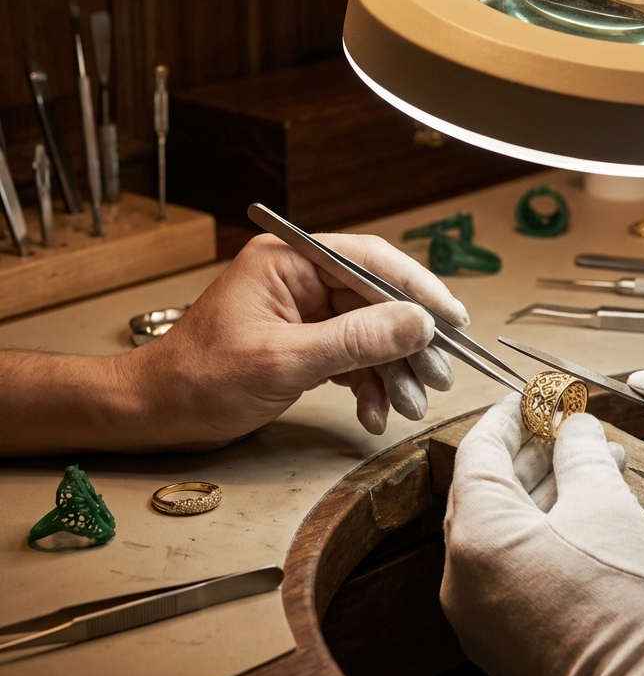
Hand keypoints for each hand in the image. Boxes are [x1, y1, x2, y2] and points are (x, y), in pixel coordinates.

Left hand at [128, 232, 468, 445]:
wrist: (159, 415)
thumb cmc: (199, 379)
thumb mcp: (282, 360)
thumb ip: (355, 341)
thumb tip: (419, 324)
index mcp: (288, 260)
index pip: (369, 261)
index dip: (417, 288)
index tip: (452, 317)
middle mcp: (301, 279)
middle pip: (377, 300)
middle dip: (409, 342)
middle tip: (439, 373)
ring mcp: (307, 312)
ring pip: (372, 334)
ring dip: (394, 371)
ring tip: (411, 403)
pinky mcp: (309, 343)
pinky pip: (355, 358)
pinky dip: (370, 386)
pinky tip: (377, 412)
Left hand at [441, 395, 643, 675]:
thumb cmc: (624, 613)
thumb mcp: (607, 509)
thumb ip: (582, 453)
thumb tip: (576, 425)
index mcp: (478, 538)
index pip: (479, 452)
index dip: (509, 415)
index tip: (534, 395)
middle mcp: (463, 576)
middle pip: (490, 490)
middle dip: (535, 452)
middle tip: (571, 425)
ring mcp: (478, 611)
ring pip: (506, 528)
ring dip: (547, 491)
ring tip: (597, 463)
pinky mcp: (500, 635)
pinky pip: (512, 563)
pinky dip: (543, 531)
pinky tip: (589, 510)